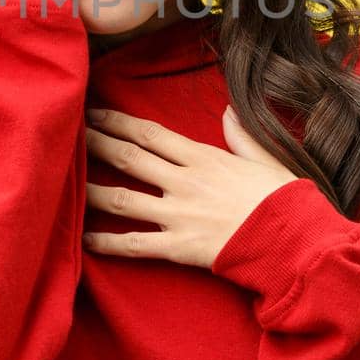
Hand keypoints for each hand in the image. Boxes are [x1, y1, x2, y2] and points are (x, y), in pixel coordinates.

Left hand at [81, 105, 298, 268]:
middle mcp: (184, 181)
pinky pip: (134, 244)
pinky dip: (107, 241)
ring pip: (122, 198)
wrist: (293, 240)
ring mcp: (178, 215)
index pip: (149, 133)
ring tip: (65, 182)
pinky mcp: (178, 247)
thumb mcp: (266, 158)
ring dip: (91, 189)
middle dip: (96, 143)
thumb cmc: (283, 199)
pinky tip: (85, 238)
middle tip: (69, 135)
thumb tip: (229, 112)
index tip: (96, 113)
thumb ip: (242, 135)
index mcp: (203, 156)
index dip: (118, 121)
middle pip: (128, 157)